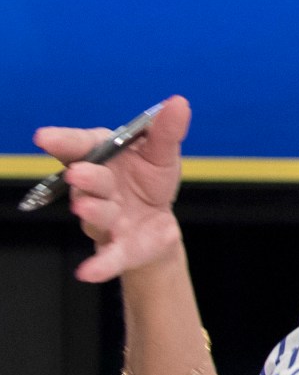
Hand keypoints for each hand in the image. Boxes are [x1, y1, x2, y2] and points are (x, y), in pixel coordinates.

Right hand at [37, 96, 190, 283]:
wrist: (158, 223)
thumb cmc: (150, 180)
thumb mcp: (162, 154)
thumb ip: (166, 132)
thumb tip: (178, 102)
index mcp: (104, 158)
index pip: (80, 146)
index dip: (63, 141)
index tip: (44, 137)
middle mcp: (97, 189)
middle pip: (89, 181)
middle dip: (85, 177)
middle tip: (78, 174)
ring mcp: (106, 219)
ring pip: (98, 215)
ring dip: (92, 211)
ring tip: (85, 207)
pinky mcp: (120, 247)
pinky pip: (108, 258)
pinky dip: (99, 265)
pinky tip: (88, 273)